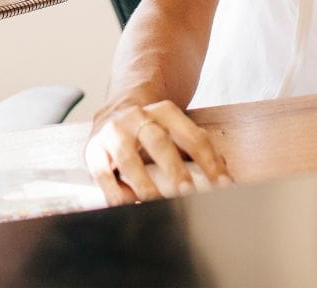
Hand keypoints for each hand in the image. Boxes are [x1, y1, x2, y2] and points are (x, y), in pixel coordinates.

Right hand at [85, 99, 232, 205]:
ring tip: (158, 204)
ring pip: (130, 160)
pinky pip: (104, 175)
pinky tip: (129, 206)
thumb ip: (193, 147)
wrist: (114, 110)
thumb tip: (222, 170)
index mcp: (165, 111)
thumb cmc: (151, 129)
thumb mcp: (172, 129)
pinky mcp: (94, 150)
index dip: (208, 161)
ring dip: (145, 185)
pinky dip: (116, 194)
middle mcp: (138, 117)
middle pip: (160, 143)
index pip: (192, 136)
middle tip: (188, 193)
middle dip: (175, 170)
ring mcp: (114, 132)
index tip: (222, 184)